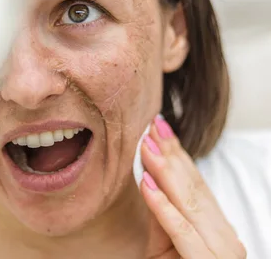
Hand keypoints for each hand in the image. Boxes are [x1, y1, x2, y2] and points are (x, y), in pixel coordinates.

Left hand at [141, 115, 246, 258]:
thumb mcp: (165, 244)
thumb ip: (161, 214)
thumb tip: (147, 178)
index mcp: (217, 229)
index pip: (196, 184)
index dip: (177, 154)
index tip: (157, 128)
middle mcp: (224, 238)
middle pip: (194, 188)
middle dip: (172, 154)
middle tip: (152, 126)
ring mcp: (220, 253)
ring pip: (190, 204)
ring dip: (165, 172)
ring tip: (146, 146)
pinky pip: (183, 233)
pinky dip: (164, 208)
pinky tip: (147, 186)